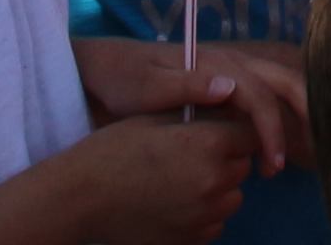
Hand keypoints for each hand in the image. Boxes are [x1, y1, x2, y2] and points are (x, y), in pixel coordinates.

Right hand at [56, 108, 257, 244]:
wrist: (80, 198)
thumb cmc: (114, 149)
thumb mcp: (157, 117)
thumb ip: (200, 112)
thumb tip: (231, 100)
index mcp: (209, 144)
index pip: (250, 133)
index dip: (236, 129)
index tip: (219, 130)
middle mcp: (214, 182)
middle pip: (242, 166)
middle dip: (226, 158)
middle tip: (191, 154)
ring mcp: (204, 216)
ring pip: (232, 198)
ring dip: (218, 189)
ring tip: (182, 180)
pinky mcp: (192, 240)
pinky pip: (214, 224)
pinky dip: (203, 215)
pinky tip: (174, 203)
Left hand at [86, 35, 308, 172]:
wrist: (102, 72)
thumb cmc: (123, 80)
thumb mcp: (147, 86)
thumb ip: (187, 85)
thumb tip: (230, 88)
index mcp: (215, 62)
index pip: (258, 95)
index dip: (271, 129)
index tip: (271, 165)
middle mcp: (229, 65)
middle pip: (281, 80)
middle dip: (301, 113)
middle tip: (302, 155)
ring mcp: (226, 75)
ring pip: (274, 89)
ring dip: (290, 118)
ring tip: (281, 161)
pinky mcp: (220, 89)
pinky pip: (258, 100)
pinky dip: (272, 121)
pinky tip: (267, 150)